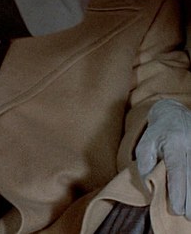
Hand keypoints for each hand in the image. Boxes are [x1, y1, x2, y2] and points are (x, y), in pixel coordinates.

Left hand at [136, 98, 190, 218]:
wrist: (173, 113)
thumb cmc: (156, 133)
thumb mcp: (144, 145)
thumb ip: (145, 165)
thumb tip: (150, 186)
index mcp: (175, 144)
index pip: (177, 171)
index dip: (177, 191)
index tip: (176, 208)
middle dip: (190, 199)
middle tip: (188, 216)